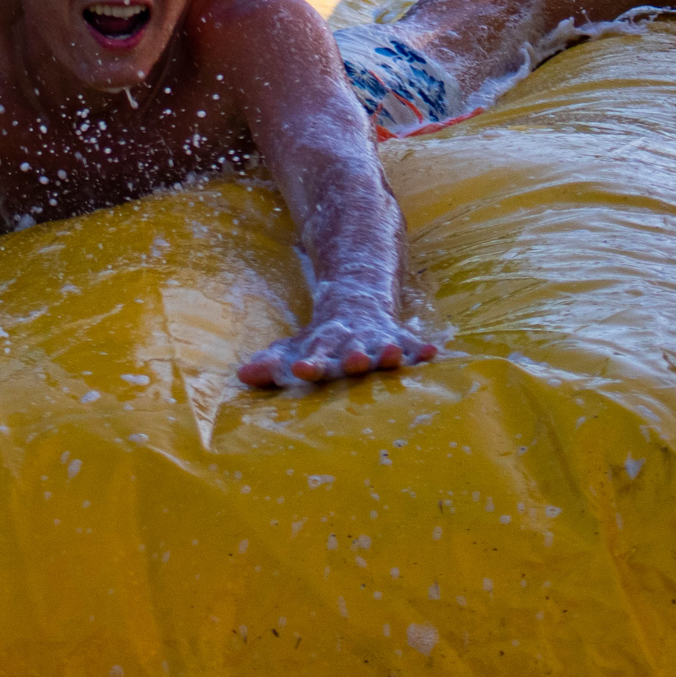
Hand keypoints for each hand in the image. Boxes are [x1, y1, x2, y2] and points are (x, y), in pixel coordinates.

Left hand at [238, 300, 436, 388]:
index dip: (310, 362)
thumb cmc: (322, 337)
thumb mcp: (297, 346)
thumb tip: (243, 377)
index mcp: (325, 342)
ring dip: (388, 350)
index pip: (315, 353)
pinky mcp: (399, 337)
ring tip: (393, 356)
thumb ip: (272, 362)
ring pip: (383, 344)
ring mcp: (377, 337)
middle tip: (354, 362)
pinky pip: (412, 343)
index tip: (301, 370)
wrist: (357, 300)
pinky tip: (432, 353)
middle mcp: (352, 340)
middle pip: (352, 348)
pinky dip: (421, 348)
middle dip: (354, 356)